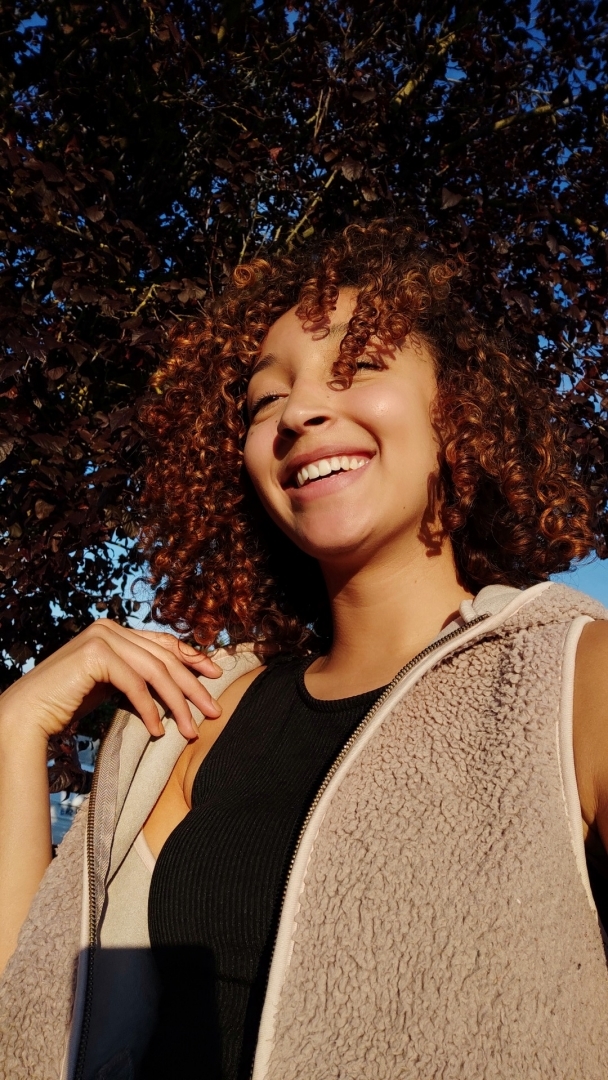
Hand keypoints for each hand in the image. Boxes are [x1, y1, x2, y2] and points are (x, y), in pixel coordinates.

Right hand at [0, 620, 222, 741]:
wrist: (28, 713)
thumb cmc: (67, 703)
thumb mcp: (110, 684)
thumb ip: (135, 675)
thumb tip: (174, 685)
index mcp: (115, 630)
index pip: (163, 643)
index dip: (192, 658)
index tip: (215, 676)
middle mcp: (110, 627)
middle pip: (164, 657)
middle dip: (193, 686)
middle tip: (214, 712)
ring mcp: (103, 637)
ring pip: (155, 672)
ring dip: (177, 705)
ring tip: (191, 730)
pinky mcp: (96, 654)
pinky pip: (135, 685)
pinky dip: (149, 710)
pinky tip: (157, 732)